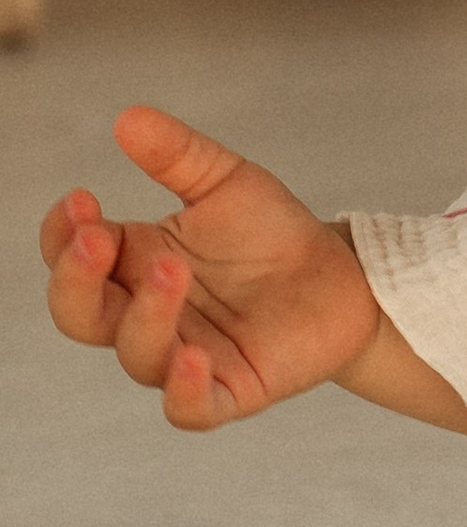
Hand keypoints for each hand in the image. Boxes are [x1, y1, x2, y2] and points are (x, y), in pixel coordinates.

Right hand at [41, 107, 384, 428]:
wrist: (344, 276)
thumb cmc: (273, 234)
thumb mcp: (228, 182)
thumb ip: (179, 155)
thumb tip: (128, 118)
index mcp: (134, 262)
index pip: (68, 256)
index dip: (62, 234)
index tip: (83, 198)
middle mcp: (148, 314)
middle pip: (80, 314)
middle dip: (77, 279)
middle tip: (98, 238)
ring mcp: (184, 356)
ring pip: (135, 355)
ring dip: (146, 315)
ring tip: (173, 269)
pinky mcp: (229, 390)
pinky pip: (189, 409)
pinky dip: (184, 390)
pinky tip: (195, 358)